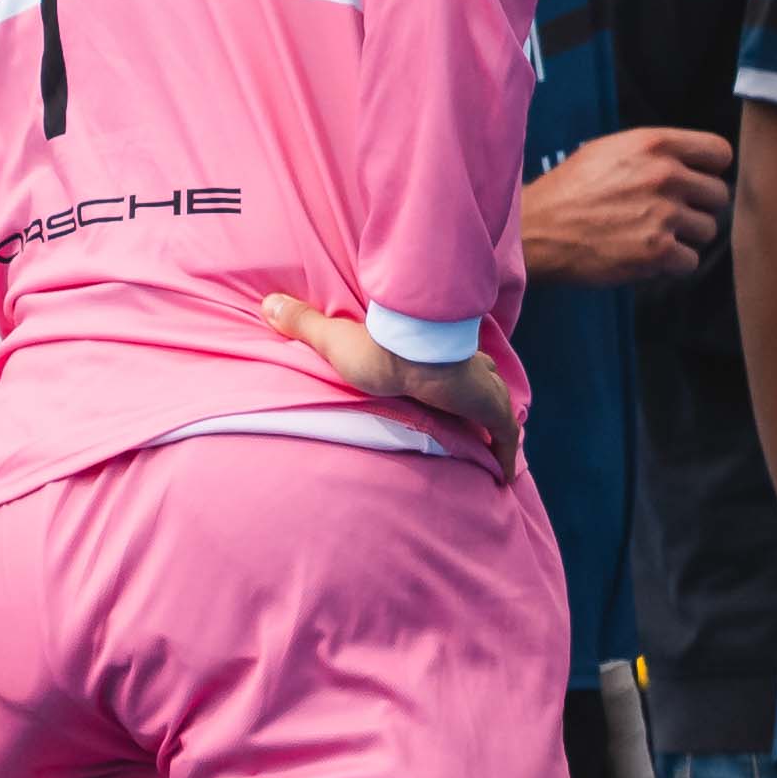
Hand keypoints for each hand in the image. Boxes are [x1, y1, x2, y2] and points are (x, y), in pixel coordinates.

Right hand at [261, 291, 516, 471]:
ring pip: (497, 407)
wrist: (408, 354)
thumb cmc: (375, 348)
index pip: (449, 362)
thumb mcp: (333, 338)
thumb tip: (267, 302)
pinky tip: (508, 475)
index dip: (453, 373)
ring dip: (496, 423)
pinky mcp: (491, 408)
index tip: (452, 386)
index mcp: (435, 354)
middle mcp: (465, 368)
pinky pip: (507, 437)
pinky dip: (509, 455)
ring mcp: (483, 388)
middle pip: (480, 382)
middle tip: (476, 415)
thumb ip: (303, 324)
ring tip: (494, 445)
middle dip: (480, 395)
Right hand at [521, 123, 731, 287]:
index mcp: (655, 144)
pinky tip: (646, 255)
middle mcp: (665, 175)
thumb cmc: (569, 190)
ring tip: (652, 234)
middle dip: (698, 207)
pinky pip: (691, 261)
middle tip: (669, 215)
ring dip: (686, 237)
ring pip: (708, 229)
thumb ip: (656, 152)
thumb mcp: (610, 150)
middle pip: (719, 195)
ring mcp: (663, 214)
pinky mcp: (657, 251)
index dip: (711, 170)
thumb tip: (693, 163)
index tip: (696, 182)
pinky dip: (672, 264)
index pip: (720, 153)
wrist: (533, 231)